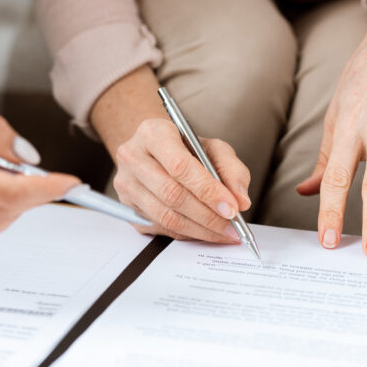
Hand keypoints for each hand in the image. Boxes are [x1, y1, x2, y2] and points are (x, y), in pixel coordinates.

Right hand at [88, 66, 250, 241]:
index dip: (208, 191)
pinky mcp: (127, 207)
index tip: (231, 208)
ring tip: (224, 233)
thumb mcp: (212, 148)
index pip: (180, 166)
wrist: (155, 152)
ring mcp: (126, 184)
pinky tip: (206, 232)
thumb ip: (232, 170)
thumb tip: (241, 201)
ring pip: (165, 216)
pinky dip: (188, 233)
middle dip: (207, 215)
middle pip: (172, 194)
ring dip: (199, 229)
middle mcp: (132, 157)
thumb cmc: (184, 148)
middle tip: (233, 227)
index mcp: (153, 133)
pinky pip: (161, 227)